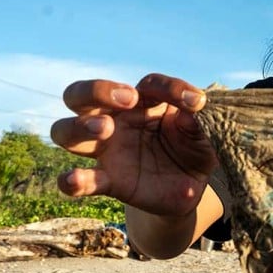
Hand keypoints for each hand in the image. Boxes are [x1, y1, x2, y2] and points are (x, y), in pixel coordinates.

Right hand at [51, 73, 217, 216]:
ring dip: (79, 126)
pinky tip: (75, 179)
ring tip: (104, 129)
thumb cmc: (195, 150)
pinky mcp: (108, 181)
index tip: (194, 102)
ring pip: (66, 131)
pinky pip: (80, 180)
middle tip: (127, 100)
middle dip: (96, 91)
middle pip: (81, 95)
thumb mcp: (205, 132)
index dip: (169, 89)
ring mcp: (108, 150)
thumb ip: (199, 117)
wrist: (192, 188)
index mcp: (145, 102)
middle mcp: (117, 120)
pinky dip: (72, 180)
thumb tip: (195, 104)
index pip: (149, 84)